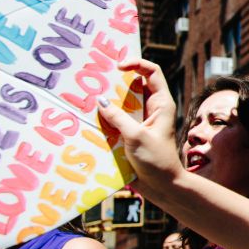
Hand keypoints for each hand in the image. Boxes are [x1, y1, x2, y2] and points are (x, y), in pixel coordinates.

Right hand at [97, 59, 183, 191]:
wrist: (162, 185)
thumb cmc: (156, 159)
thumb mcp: (136, 136)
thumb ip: (118, 117)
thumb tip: (100, 100)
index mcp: (161, 103)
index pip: (152, 72)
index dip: (136, 64)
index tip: (118, 66)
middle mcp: (151, 108)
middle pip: (133, 85)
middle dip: (115, 80)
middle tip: (94, 77)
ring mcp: (140, 121)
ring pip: (122, 103)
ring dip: (106, 100)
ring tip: (86, 95)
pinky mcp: (130, 133)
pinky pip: (116, 119)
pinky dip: (104, 117)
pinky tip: (88, 118)